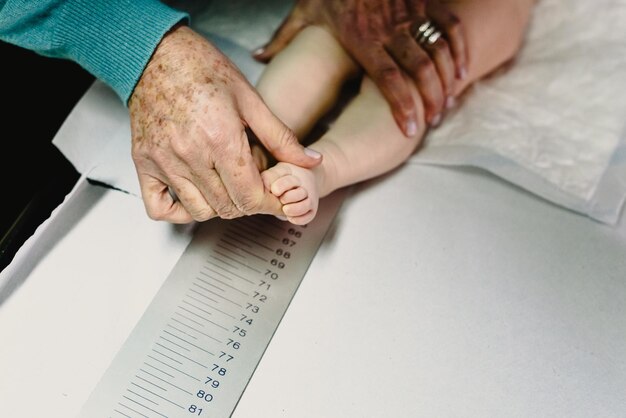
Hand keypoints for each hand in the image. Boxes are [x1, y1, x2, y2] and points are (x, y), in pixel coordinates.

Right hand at [129, 25, 321, 222]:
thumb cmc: (202, 68)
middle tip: (255, 188)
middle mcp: (189, 155)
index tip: (276, 199)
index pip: (251, 197)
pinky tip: (194, 196)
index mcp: (220, 139)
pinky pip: (158, 208)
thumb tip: (312, 161)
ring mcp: (163, 161)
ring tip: (228, 186)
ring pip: (199, 211)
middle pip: (228, 207)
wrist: (155, 52)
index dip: (270, 204)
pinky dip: (177, 212)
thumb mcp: (250, 99)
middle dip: (249, 204)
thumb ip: (282, 137)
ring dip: (220, 207)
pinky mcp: (144, 162)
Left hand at [254, 0, 467, 133]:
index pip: (387, 79)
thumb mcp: (304, 10)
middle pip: (418, 70)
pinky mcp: (423, 2)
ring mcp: (410, 15)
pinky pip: (449, 27)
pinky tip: (463, 71)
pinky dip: (459, 49)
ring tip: (446, 104)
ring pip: (436, 52)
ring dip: (446, 80)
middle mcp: (390, 31)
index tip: (411, 130)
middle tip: (433, 122)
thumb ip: (283, 37)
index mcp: (363, 40)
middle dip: (429, 99)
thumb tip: (258, 58)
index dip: (402, 106)